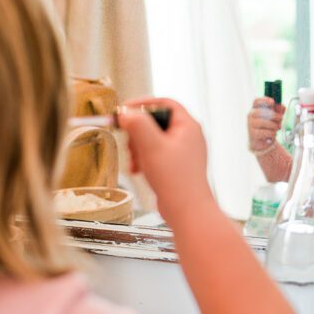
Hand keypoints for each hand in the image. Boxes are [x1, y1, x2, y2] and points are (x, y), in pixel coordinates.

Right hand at [119, 98, 214, 224]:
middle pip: (155, 122)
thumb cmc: (174, 179)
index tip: (124, 110)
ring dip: (138, 148)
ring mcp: (183, 151)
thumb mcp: (151, 146)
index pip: (164, 103)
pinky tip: (138, 171)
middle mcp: (188, 136)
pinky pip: (155, 153)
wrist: (187, 211)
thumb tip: (126, 112)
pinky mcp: (176, 165)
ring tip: (135, 163)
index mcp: (188, 126)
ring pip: (153, 139)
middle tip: (129, 144)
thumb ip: (138, 125)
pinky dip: (144, 159)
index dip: (142, 104)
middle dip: (138, 133)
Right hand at [247, 97, 285, 152]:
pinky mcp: (252, 133)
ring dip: (275, 126)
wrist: (261, 142)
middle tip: (281, 118)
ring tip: (275, 129)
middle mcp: (251, 115)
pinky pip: (268, 132)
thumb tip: (282, 106)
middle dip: (275, 116)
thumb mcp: (275, 117)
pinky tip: (270, 136)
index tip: (273, 102)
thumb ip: (278, 110)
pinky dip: (273, 134)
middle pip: (263, 112)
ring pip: (267, 123)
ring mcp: (250, 124)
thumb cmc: (268, 127)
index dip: (264, 100)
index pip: (256, 101)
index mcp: (255, 108)